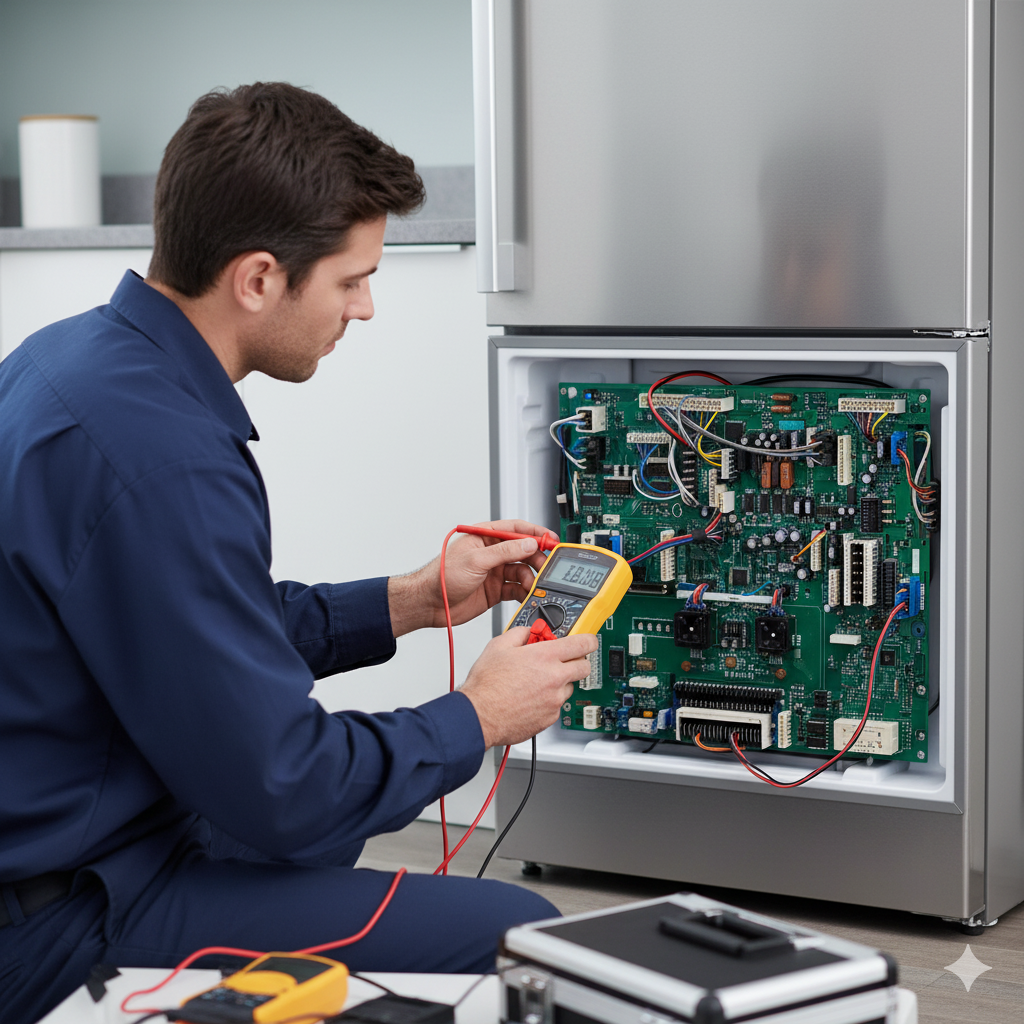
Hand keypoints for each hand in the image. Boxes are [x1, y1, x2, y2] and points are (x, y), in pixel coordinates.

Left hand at [388, 519, 556, 636]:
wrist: (429, 604)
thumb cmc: (442, 576)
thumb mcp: (475, 560)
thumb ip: (504, 551)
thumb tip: (528, 543)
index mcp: (485, 537)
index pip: (516, 529)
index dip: (535, 533)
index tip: (551, 539)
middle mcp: (491, 553)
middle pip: (523, 551)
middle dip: (537, 558)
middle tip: (547, 567)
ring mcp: (494, 572)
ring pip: (522, 571)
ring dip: (531, 578)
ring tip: (534, 585)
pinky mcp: (496, 590)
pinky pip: (516, 588)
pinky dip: (524, 592)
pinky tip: (527, 595)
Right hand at [460, 628, 598, 747]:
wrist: (479, 716)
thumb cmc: (486, 685)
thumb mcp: (498, 645)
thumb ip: (520, 633)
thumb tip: (530, 632)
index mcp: (545, 657)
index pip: (583, 644)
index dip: (589, 640)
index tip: (589, 641)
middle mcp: (555, 678)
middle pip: (584, 667)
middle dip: (577, 661)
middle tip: (563, 660)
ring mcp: (554, 700)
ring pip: (569, 687)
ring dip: (560, 682)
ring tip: (537, 682)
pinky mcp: (550, 717)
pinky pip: (557, 705)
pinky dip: (548, 700)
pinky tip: (530, 698)